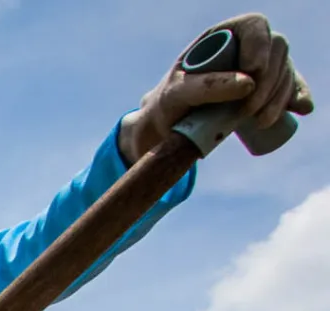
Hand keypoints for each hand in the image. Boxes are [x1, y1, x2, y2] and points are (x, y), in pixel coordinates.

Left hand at [120, 13, 313, 162]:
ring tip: (259, 121)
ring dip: (281, 95)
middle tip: (249, 111)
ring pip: (286, 70)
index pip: (254, 25)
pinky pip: (293, 87)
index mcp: (223, 35)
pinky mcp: (269, 88)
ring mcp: (261, 66)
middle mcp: (246, 46)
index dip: (260, 45)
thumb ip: (204, 86)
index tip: (253, 73)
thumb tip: (248, 83)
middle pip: (276, 49)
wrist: (170, 126)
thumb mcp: (177, 94)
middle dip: (269, 81)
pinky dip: (298, 98)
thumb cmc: (168, 104)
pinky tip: (300, 109)